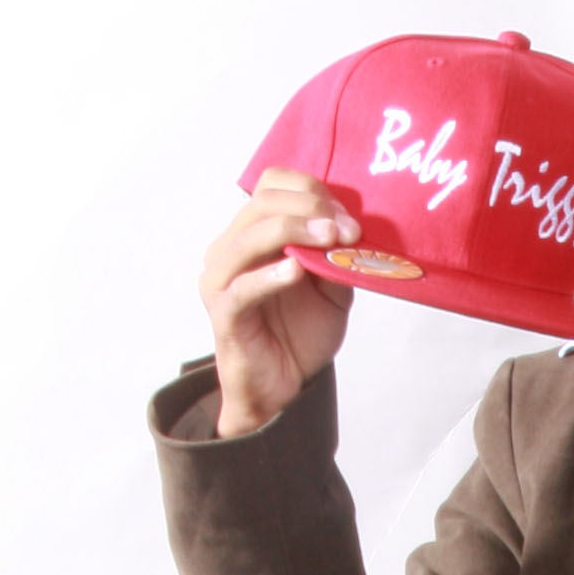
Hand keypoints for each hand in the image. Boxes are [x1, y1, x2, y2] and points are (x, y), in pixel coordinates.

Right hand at [200, 171, 360, 437]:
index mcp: (251, 234)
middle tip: (347, 227)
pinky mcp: (224, 313)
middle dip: (310, 208)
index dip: (310, 190)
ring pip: (250, 238)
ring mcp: (222, 280)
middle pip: (262, 204)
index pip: (271, 186)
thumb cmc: (298, 334)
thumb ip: (334, 256)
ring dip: (294, 230)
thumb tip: (352, 228)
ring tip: (330, 238)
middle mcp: (229, 249)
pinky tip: (296, 271)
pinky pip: (243, 287)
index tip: (347, 215)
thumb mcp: (330, 288)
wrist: (282, 387)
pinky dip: (271, 275)